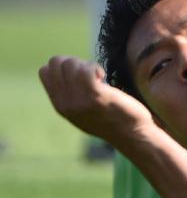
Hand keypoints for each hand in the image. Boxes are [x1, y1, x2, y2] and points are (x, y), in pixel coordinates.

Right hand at [39, 56, 156, 146]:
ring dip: (86, 64)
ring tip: (98, 76)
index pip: (45, 71)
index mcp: (60, 105)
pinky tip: (103, 77)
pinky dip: (95, 67)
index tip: (80, 75)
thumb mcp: (82, 111)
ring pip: (70, 64)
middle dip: (75, 62)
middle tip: (91, 74)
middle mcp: (66, 103)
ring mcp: (80, 100)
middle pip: (56, 64)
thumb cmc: (112, 120)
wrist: (132, 135)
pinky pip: (86, 70)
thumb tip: (64, 70)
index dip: (62, 66)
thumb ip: (70, 96)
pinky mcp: (97, 97)